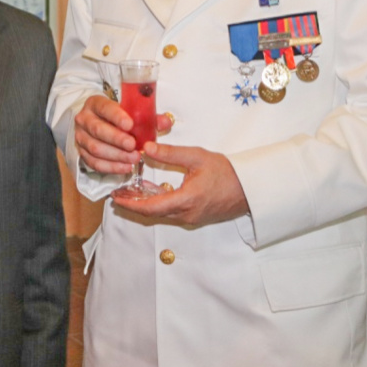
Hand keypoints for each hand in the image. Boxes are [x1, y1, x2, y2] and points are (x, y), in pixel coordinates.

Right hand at [74, 95, 171, 174]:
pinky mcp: (82, 153)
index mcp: (95, 104)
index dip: (117, 116)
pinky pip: (94, 163)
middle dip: (117, 139)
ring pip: (95, 148)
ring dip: (116, 155)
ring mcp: (81, 137)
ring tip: (134, 158)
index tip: (130, 125)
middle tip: (133, 146)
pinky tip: (125, 167)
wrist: (97, 122)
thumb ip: (148, 116)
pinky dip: (111, 167)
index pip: (104, 107)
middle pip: (98, 130)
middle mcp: (84, 119)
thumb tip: (166, 121)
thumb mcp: (130, 111)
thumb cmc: (117, 116)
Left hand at [111, 142, 248, 225]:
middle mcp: (187, 214)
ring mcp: (192, 218)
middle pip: (153, 214)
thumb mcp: (196, 157)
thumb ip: (169, 154)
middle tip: (117, 195)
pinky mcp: (196, 217)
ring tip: (129, 193)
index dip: (130, 204)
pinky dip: (158, 206)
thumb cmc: (227, 172)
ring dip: (145, 206)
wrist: (250, 188)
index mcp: (186, 200)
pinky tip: (151, 195)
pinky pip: (172, 214)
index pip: (151, 207)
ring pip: (162, 215)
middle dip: (133, 205)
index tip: (116, 197)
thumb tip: (146, 148)